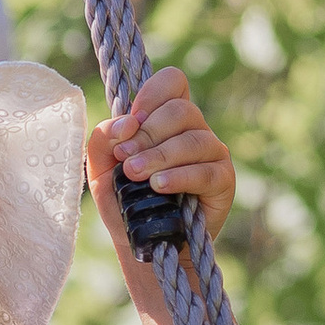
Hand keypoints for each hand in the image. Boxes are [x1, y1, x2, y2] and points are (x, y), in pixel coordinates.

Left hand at [89, 66, 235, 251]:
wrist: (142, 243)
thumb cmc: (124, 200)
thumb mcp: (101, 168)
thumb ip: (103, 139)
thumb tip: (125, 124)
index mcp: (167, 117)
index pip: (173, 81)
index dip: (152, 94)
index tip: (132, 121)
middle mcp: (194, 129)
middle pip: (180, 110)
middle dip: (148, 134)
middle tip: (125, 161)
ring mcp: (213, 152)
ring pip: (192, 140)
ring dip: (160, 156)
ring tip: (137, 175)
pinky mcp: (223, 180)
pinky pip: (205, 171)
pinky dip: (180, 177)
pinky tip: (160, 186)